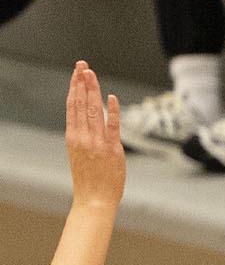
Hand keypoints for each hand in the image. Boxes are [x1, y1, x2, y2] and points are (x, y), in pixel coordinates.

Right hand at [66, 61, 122, 212]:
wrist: (94, 200)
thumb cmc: (89, 179)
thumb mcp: (80, 154)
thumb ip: (85, 137)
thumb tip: (90, 122)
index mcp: (73, 137)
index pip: (72, 106)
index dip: (74, 87)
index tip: (77, 73)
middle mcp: (82, 136)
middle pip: (81, 103)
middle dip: (82, 82)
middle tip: (83, 64)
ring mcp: (97, 142)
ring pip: (93, 110)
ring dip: (93, 90)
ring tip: (91, 73)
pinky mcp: (112, 149)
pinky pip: (112, 125)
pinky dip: (111, 110)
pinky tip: (111, 96)